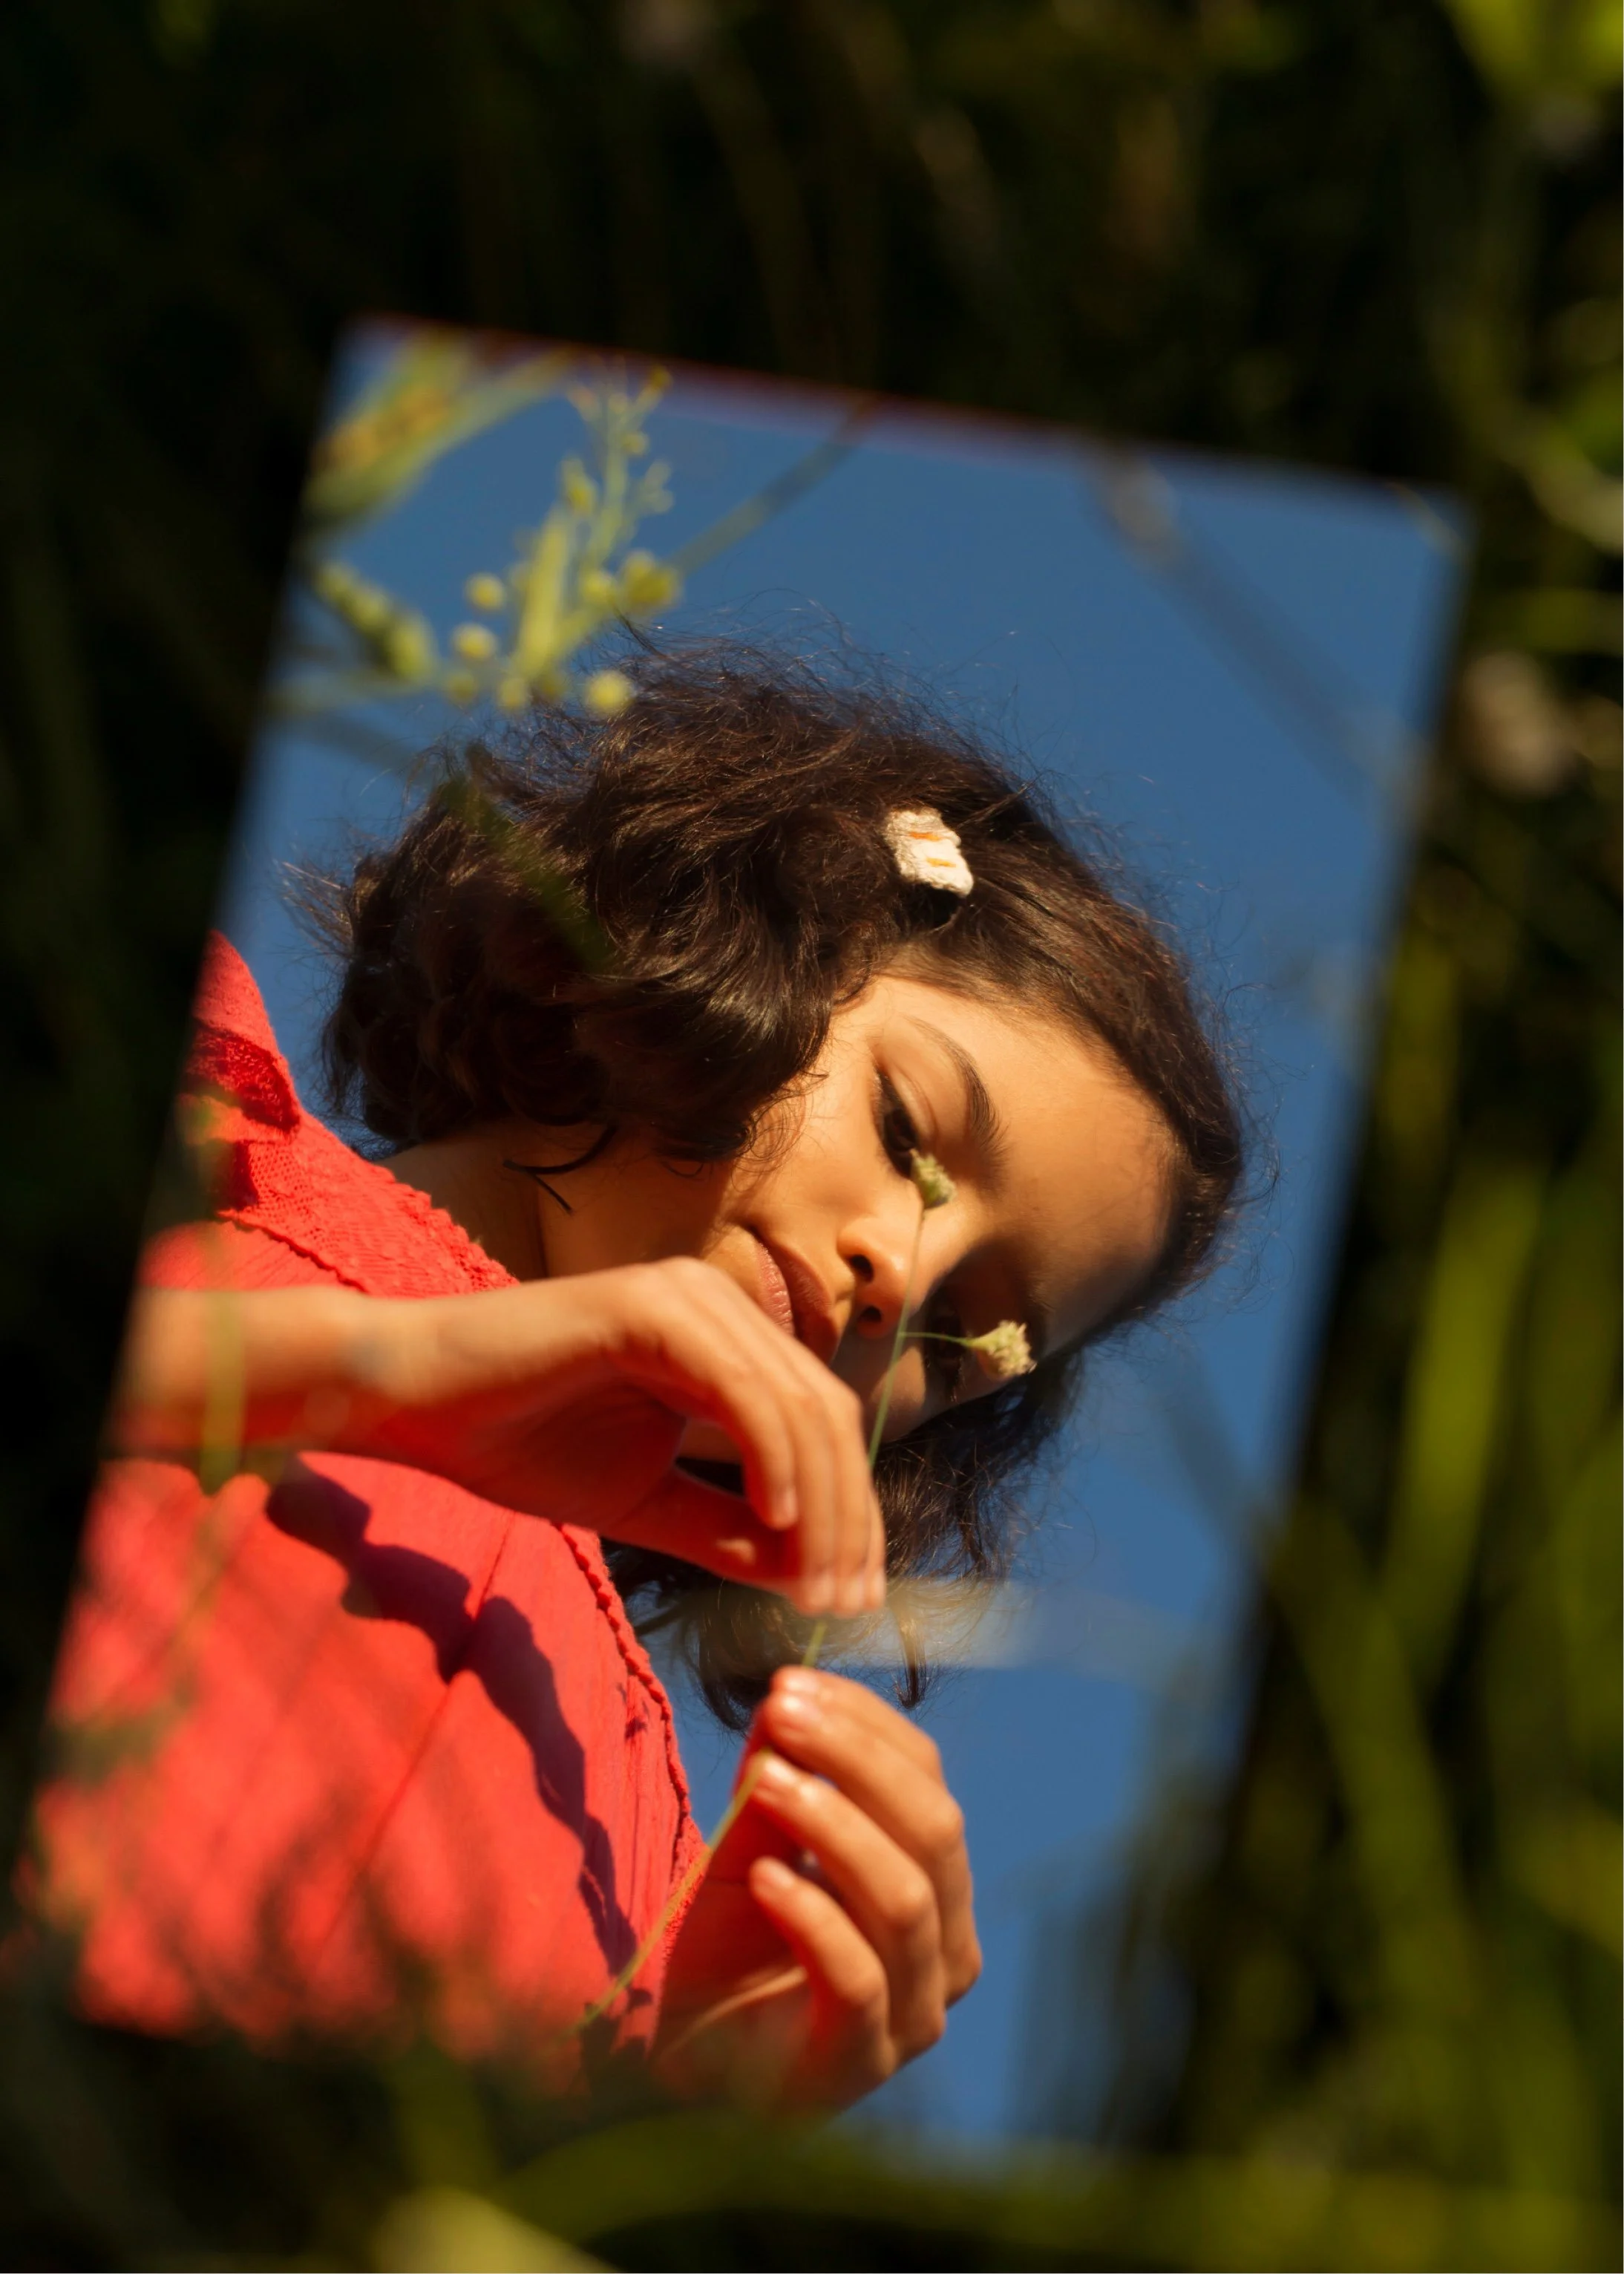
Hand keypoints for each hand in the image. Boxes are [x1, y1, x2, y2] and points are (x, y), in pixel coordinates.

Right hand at [116, 1269, 884, 1617]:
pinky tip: (777, 1525)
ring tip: (816, 1585)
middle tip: (846, 1604)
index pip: (820, 1422)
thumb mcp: (642, 1502)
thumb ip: (724, 1529)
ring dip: (821, 1504)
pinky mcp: (652, 1309)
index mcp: (723, 1338)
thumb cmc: (515, 1443)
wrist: (413, 1402)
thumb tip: (807, 1573)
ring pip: (797, 1404)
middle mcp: (718, 1304)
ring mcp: (688, 1297)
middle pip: (826, 1413)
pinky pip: (742, 1391)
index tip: (850, 1599)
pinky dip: (773, 1460)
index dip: (849, 1511)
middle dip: (848, 1516)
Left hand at [655, 1667, 980, 2108]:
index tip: (792, 1682)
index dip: (867, 1725)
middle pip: (934, 1831)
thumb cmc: (728, 1950)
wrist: (679, 2059)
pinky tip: (763, 1875)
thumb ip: (774, 1783)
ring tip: (760, 1780)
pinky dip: (813, 1915)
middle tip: (782, 1714)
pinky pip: (859, 1979)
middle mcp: (946, 1951)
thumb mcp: (750, 1845)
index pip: (929, 1782)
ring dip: (833, 1822)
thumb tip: (784, 1700)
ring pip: (906, 1898)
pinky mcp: (861, 2064)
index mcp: (936, 1886)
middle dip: (857, 1759)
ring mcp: (912, 2016)